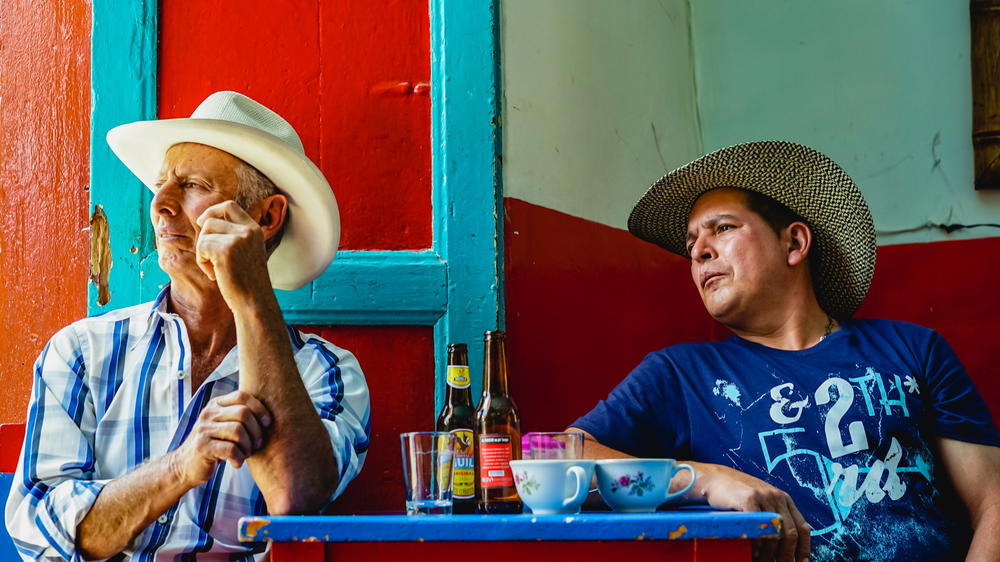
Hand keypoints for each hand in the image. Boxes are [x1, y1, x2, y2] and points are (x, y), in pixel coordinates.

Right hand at [171, 390, 272, 486]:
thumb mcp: (224, 425)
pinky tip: (236, 463)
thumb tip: (272, 411)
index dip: (259, 408)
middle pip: (243, 413)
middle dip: (256, 431)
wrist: (185, 466)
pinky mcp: (202, 447)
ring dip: (248, 446)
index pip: (242, 396)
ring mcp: (203, 429)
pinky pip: (230, 449)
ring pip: (238, 431)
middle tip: (257, 445)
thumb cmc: (214, 445)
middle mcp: (208, 413)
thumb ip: (239, 416)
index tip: (267, 424)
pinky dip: (239, 457)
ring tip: (246, 454)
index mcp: (216, 404)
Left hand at [194, 200, 271, 302]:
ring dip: (202, 251)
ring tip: (215, 268)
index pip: (229, 206)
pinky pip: (202, 246)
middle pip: (212, 218)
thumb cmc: (246, 281)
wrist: (254, 301)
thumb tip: (205, 221)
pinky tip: (214, 274)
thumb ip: (233, 236)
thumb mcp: (245, 252)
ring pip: (204, 233)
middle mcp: (248, 231)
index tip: (201, 222)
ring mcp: (238, 239)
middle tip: (206, 253)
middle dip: (202, 234)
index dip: (212, 211)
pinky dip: (202, 262)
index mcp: (254, 230)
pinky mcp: (226, 250)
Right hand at [693, 463, 809, 561]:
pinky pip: (758, 527)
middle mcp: (777, 497)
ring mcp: (763, 497)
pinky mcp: (748, 499)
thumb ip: (772, 517)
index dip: (804, 549)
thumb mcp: (760, 502)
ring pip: (775, 533)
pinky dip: (756, 544)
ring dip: (769, 553)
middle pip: (791, 533)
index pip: (802, 527)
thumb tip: (781, 545)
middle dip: (786, 555)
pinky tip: (752, 552)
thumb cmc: (734, 494)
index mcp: (784, 499)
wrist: (713, 478)